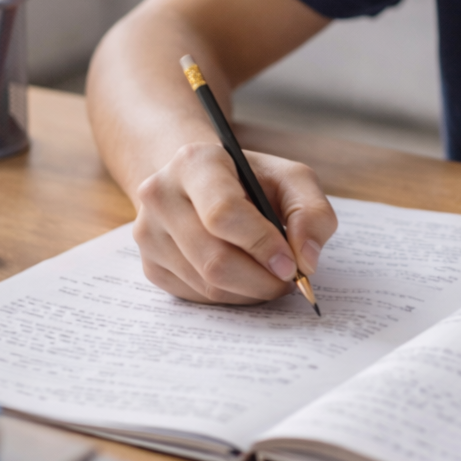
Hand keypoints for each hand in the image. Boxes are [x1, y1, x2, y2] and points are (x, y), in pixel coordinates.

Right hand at [133, 141, 337, 303]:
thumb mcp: (291, 179)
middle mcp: (160, 195)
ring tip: (271, 276)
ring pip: (207, 286)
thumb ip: (311, 212)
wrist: (200, 182)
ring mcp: (148, 233)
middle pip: (215, 260)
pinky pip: (197, 298)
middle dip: (262, 280)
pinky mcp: (150, 265)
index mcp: (194, 163)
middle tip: (289, 279)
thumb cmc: (250, 180)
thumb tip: (306, 259)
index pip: (223, 214)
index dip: (262, 245)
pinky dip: (231, 297)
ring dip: (251, 292)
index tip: (291, 264)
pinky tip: (245, 278)